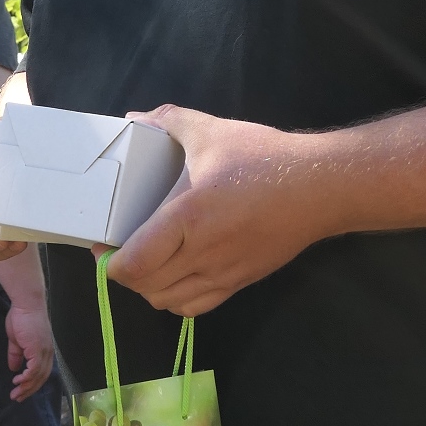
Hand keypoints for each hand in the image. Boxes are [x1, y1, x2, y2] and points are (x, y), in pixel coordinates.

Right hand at [4, 299, 55, 399]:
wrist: (26, 303)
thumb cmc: (21, 317)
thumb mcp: (16, 340)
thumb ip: (16, 354)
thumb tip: (13, 368)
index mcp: (44, 351)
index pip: (41, 373)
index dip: (32, 384)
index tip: (21, 391)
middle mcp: (47, 353)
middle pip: (41, 378)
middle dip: (29, 390)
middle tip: (17, 398)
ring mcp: (44, 352)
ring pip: (38, 376)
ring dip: (26, 387)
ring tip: (16, 393)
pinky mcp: (38, 349)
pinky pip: (34, 369)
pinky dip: (26, 378)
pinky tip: (18, 381)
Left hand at [107, 104, 337, 315]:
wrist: (321, 187)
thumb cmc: (264, 159)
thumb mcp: (212, 130)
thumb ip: (169, 121)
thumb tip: (136, 119)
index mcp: (188, 218)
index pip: (135, 263)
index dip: (110, 260)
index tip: (104, 241)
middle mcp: (203, 254)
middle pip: (146, 287)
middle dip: (125, 273)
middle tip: (120, 248)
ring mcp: (224, 273)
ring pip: (168, 302)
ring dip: (149, 288)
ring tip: (148, 262)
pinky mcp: (241, 282)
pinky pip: (196, 307)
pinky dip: (177, 298)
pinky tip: (177, 275)